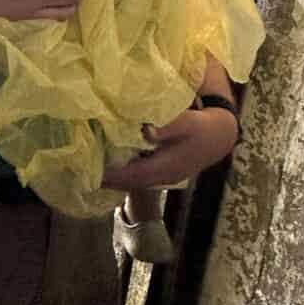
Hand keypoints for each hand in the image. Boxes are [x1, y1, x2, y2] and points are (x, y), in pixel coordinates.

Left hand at [100, 107, 238, 189]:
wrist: (221, 137)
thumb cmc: (202, 128)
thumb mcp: (187, 123)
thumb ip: (167, 127)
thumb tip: (147, 132)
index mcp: (165, 167)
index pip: (133, 176)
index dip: (111, 176)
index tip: (89, 173)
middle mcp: (162, 176)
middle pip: (130, 181)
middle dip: (107, 178)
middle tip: (82, 171)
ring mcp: (163, 175)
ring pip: (135, 179)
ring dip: (115, 175)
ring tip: (92, 166)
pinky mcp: (164, 170)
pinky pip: (140, 174)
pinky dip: (125, 170)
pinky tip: (113, 160)